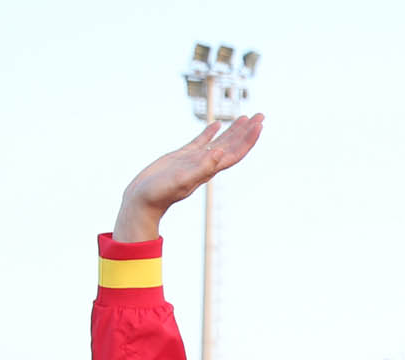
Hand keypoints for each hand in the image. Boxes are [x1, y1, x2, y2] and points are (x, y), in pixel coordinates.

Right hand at [115, 115, 263, 242]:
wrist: (143, 200)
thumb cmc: (160, 193)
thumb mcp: (181, 180)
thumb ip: (201, 168)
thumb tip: (220, 153)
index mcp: (209, 169)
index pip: (235, 152)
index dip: (248, 139)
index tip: (260, 125)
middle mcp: (206, 164)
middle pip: (233, 145)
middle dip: (247, 131)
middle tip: (261, 115)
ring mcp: (195, 159)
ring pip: (220, 141)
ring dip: (234, 130)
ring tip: (245, 117)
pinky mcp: (182, 156)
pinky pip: (201, 141)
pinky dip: (211, 132)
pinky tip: (217, 124)